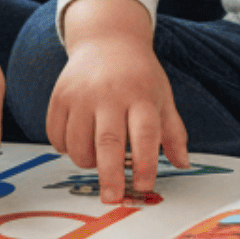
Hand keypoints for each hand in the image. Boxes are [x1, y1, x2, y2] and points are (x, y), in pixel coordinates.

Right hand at [48, 0, 189, 202]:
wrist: (107, 39)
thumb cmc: (139, 74)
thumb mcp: (162, 96)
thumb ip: (173, 132)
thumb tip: (183, 164)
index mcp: (141, 95)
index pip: (145, 134)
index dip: (145, 163)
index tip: (144, 186)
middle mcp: (110, 93)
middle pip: (108, 142)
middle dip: (110, 175)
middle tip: (112, 199)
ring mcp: (81, 94)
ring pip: (78, 144)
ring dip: (87, 162)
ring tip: (98, 157)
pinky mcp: (59, 96)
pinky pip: (56, 136)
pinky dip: (65, 148)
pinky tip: (78, 142)